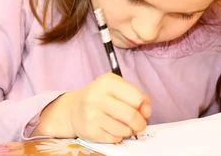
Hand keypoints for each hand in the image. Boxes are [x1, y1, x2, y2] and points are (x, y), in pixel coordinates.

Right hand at [34, 73, 150, 141]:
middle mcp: (96, 98)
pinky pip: (114, 138)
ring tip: (126, 126)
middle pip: (130, 115)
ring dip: (129, 130)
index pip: (135, 98)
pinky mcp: (89, 131)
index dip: (143, 106)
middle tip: (140, 124)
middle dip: (140, 122)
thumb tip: (146, 111)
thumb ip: (136, 95)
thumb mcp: (117, 87)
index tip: (144, 110)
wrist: (74, 108)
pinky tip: (114, 129)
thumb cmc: (101, 95)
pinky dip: (119, 136)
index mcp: (106, 82)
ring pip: (123, 129)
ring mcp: (91, 116)